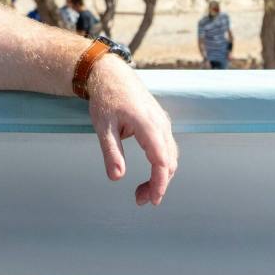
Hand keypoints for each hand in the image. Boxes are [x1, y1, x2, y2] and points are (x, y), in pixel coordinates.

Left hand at [85, 57, 177, 206]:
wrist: (111, 74)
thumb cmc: (106, 98)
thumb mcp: (103, 126)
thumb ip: (111, 152)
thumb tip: (117, 178)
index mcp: (147, 124)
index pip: (161, 160)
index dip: (159, 183)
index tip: (152, 200)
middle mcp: (160, 123)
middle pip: (169, 161)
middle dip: (159, 184)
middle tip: (140, 200)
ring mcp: (163, 122)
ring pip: (171, 155)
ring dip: (161, 176)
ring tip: (141, 192)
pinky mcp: (160, 122)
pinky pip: (168, 148)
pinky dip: (162, 165)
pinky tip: (150, 174)